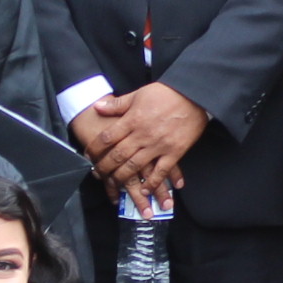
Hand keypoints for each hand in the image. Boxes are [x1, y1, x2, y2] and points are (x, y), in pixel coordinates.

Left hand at [89, 81, 204, 196]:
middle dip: (104, 167)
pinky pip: (161, 171)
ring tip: (114, 185)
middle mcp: (142, 134)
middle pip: (118, 155)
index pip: (107, 137)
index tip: (89, 156)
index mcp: (132, 120)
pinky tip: (145, 189)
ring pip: (135, 166)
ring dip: (122, 178)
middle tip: (97, 175)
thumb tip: (98, 107)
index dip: (95, 148)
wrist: (194, 94)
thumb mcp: (138, 94)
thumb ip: (118, 104)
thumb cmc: (166, 93)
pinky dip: (152, 182)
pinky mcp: (174, 152)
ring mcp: (158, 145)